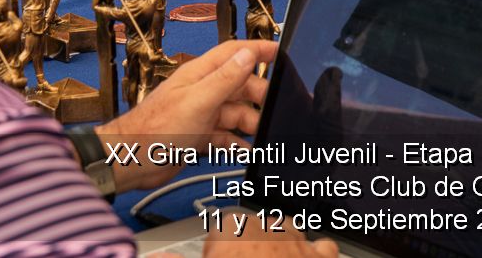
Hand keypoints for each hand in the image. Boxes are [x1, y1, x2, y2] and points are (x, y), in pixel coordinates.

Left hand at [96, 40, 276, 189]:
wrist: (131, 160)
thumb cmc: (156, 129)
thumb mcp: (198, 101)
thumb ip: (225, 78)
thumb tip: (249, 54)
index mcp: (201, 74)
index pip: (234, 53)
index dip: (258, 50)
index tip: (280, 51)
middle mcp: (202, 90)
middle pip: (240, 85)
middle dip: (260, 96)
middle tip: (276, 110)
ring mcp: (201, 113)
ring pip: (235, 113)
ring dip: (251, 123)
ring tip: (264, 135)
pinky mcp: (198, 135)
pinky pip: (225, 135)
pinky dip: (238, 142)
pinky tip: (247, 151)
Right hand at [201, 216, 337, 255]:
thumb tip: (158, 256)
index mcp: (232, 234)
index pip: (219, 229)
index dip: (217, 249)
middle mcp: (265, 231)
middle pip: (254, 226)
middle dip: (248, 244)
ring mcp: (295, 242)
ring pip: (288, 228)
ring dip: (281, 241)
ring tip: (272, 257)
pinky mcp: (320, 256)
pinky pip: (323, 246)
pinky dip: (318, 252)